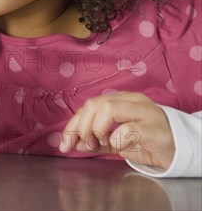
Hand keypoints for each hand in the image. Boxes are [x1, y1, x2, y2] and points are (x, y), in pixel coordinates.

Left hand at [60, 92, 175, 169]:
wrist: (182, 148)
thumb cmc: (148, 142)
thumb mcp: (118, 142)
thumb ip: (97, 141)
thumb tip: (75, 144)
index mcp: (121, 100)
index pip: (89, 105)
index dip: (73, 124)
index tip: (65, 143)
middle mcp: (131, 101)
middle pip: (95, 104)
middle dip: (81, 126)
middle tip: (80, 144)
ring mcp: (144, 112)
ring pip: (108, 108)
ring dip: (95, 129)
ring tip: (97, 143)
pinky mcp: (154, 128)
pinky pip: (128, 129)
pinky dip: (115, 139)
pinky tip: (117, 146)